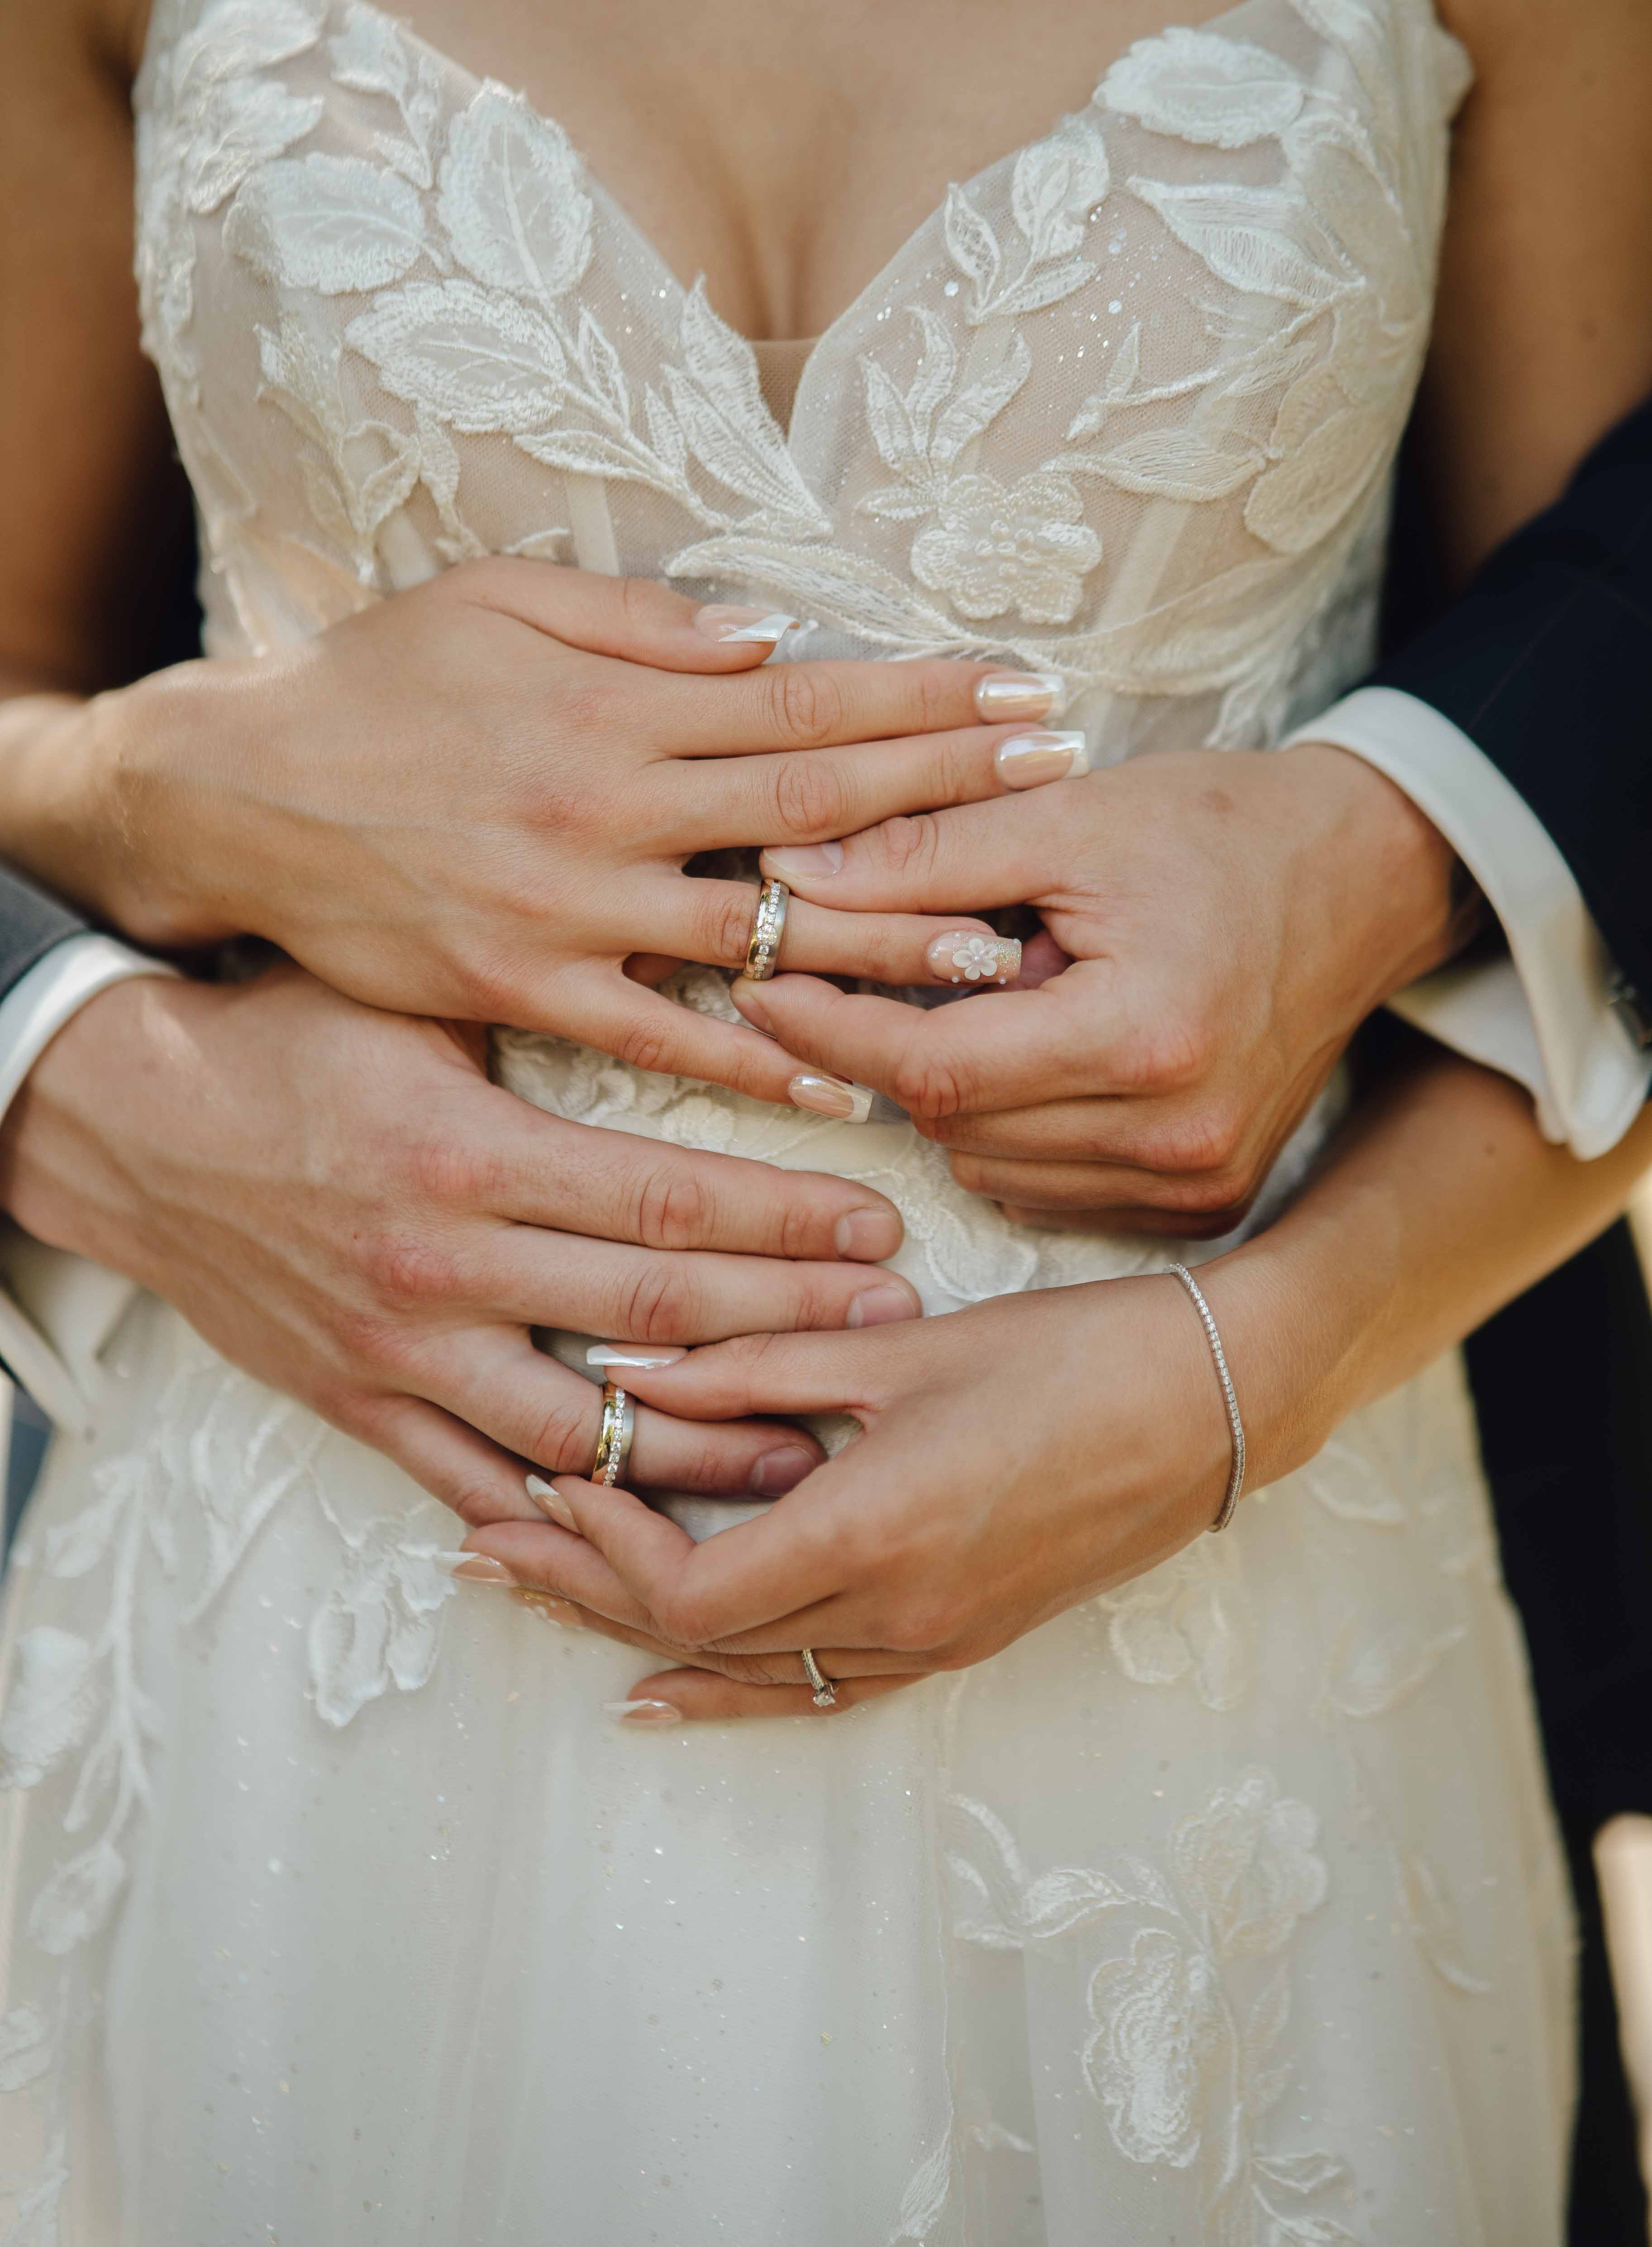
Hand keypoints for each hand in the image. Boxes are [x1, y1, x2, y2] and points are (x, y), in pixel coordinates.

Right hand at [0, 960, 925, 1527]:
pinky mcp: (356, 1405)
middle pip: (655, 1318)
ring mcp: (397, 1351)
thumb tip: (701, 988)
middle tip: (892, 1334)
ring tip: (804, 1453)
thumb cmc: (288, 1041)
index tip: (880, 1228)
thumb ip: (552, 1018)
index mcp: (472, 1155)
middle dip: (788, 1328)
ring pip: (582, 1432)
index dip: (789, 1222)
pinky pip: (473, 1485)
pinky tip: (645, 1533)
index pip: (669, 1203)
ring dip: (703, 1451)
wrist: (130, 1124)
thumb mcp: (422, 1003)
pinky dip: (560, 1520)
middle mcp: (443, 1265)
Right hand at [32, 562, 1065, 1102]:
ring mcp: (567, 910)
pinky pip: (661, 1039)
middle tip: (1066, 792)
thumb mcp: (493, 602)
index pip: (805, 702)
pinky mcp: (523, 991)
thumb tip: (768, 635)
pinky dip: (755, 1059)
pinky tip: (845, 1077)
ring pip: (756, 933)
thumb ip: (637, 623)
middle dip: (949, 794)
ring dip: (887, 942)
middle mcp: (604, 808)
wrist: (237, 793)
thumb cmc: (374, 684)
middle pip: (811, 808)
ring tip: (1007, 949)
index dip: (924, 699)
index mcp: (610, 709)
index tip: (1029, 694)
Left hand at [456, 1256, 1307, 1721]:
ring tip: (543, 1600)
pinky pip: (818, 1689)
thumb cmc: (1069, 1354)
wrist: (1209, 1405)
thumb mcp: (898, 1347)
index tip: (547, 1480)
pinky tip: (668, 1690)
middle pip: (693, 1642)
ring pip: (748, 1672)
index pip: (686, 1591)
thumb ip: (755, 1364)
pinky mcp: (956, 1639)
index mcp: (869, 1538)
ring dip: (635, 1637)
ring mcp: (928, 1642)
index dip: (601, 1548)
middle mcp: (891, 1616)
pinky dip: (731, 1686)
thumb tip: (625, 1373)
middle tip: (487, 1547)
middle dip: (581, 1592)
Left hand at [737, 743, 1467, 1229]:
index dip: (831, 1025)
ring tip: (981, 998)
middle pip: (953, 1122)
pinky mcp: (1204, 1201)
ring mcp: (1196, 1182)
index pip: (932, 1064)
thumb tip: (787, 883)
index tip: (761, 981)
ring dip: (950, 1091)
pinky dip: (1012, 1129)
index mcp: (1146, 1038)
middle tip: (849, 973)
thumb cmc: (1222, 829)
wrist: (1366, 878)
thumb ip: (926, 854)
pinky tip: (1035, 1052)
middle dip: (886, 1048)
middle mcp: (1175, 1136)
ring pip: (990, 1163)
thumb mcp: (1071, 814)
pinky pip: (1048, 1186)